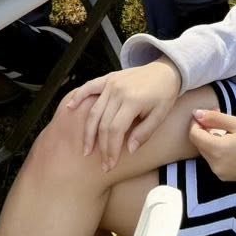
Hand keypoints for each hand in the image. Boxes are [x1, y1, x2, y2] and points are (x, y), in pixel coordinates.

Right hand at [62, 61, 181, 169]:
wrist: (165, 71)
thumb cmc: (164, 94)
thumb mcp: (161, 115)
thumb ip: (144, 133)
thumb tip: (128, 150)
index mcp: (133, 100)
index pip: (115, 130)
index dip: (111, 149)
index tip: (111, 164)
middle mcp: (118, 91)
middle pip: (103, 124)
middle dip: (101, 147)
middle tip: (102, 164)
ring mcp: (111, 83)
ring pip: (94, 111)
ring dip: (88, 132)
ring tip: (86, 149)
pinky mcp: (108, 78)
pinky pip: (89, 87)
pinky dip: (78, 97)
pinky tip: (69, 108)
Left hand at [188, 110, 235, 181]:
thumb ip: (215, 118)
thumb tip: (196, 113)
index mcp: (216, 150)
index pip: (194, 135)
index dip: (196, 122)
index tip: (208, 114)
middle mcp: (215, 165)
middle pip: (200, 144)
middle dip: (205, 130)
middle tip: (220, 117)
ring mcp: (221, 174)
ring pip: (207, 153)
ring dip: (211, 141)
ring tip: (228, 131)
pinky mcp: (228, 178)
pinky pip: (216, 162)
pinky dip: (218, 151)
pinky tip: (232, 144)